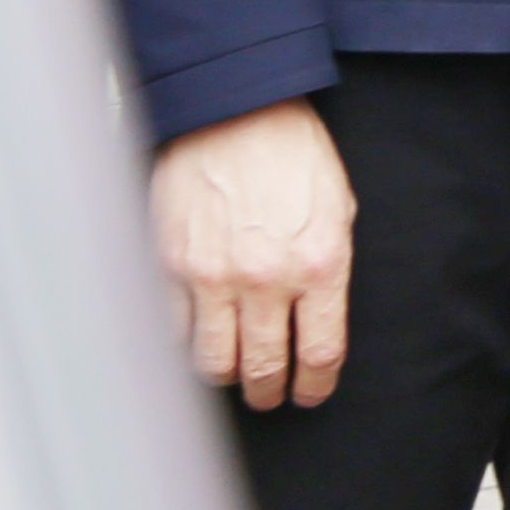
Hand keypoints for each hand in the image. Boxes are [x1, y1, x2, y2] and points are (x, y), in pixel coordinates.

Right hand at [154, 100, 354, 408]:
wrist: (236, 114)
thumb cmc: (294, 157)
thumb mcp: (338, 210)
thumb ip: (329, 270)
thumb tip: (317, 321)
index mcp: (320, 265)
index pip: (320, 353)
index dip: (315, 385)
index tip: (310, 394)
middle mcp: (266, 279)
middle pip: (263, 368)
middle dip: (268, 392)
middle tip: (269, 395)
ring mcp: (213, 276)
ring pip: (212, 361)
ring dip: (226, 375)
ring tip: (234, 374)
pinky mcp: (170, 266)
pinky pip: (174, 330)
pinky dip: (185, 343)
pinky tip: (199, 339)